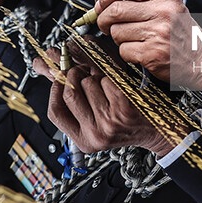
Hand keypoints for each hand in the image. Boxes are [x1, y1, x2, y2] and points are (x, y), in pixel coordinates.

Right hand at [33, 45, 171, 154]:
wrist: (161, 129)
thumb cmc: (125, 116)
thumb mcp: (94, 110)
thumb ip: (67, 88)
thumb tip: (40, 62)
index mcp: (83, 140)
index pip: (55, 112)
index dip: (55, 90)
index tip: (60, 76)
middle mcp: (95, 135)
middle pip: (70, 92)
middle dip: (77, 76)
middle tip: (87, 72)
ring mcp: (110, 122)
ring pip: (87, 82)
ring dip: (97, 76)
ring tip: (108, 85)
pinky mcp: (124, 107)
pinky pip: (105, 78)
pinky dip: (111, 76)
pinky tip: (120, 85)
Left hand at [95, 0, 192, 85]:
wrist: (201, 59)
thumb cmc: (181, 32)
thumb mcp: (169, 6)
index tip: (102, 4)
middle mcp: (162, 12)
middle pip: (115, 10)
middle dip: (104, 19)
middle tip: (106, 24)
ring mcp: (157, 33)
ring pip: (117, 32)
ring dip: (118, 38)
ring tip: (132, 39)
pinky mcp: (152, 54)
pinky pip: (123, 50)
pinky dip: (126, 52)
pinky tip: (140, 51)